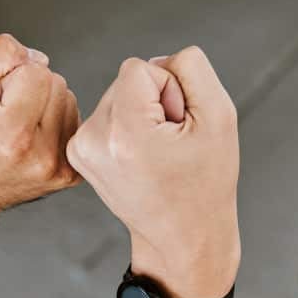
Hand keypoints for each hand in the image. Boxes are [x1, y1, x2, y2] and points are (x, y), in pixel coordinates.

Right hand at [0, 34, 81, 229]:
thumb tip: (38, 57)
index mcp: (13, 138)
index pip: (37, 72)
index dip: (8, 76)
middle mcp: (42, 158)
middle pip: (55, 83)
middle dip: (26, 88)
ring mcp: (60, 169)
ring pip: (67, 98)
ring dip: (39, 102)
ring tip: (10, 126)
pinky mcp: (70, 173)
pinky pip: (72, 119)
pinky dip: (50, 119)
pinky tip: (26, 137)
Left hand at [67, 47, 239, 297]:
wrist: (183, 236)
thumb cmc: (206, 182)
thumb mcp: (219, 116)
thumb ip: (191, 69)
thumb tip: (158, 61)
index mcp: (125, 132)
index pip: (141, 67)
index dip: (170, 90)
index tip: (178, 127)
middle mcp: (93, 140)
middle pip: (126, 80)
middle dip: (155, 102)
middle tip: (171, 144)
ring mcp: (81, 149)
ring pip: (118, 95)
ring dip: (142, 114)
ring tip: (158, 153)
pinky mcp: (78, 153)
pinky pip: (108, 113)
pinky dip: (128, 127)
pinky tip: (142, 156)